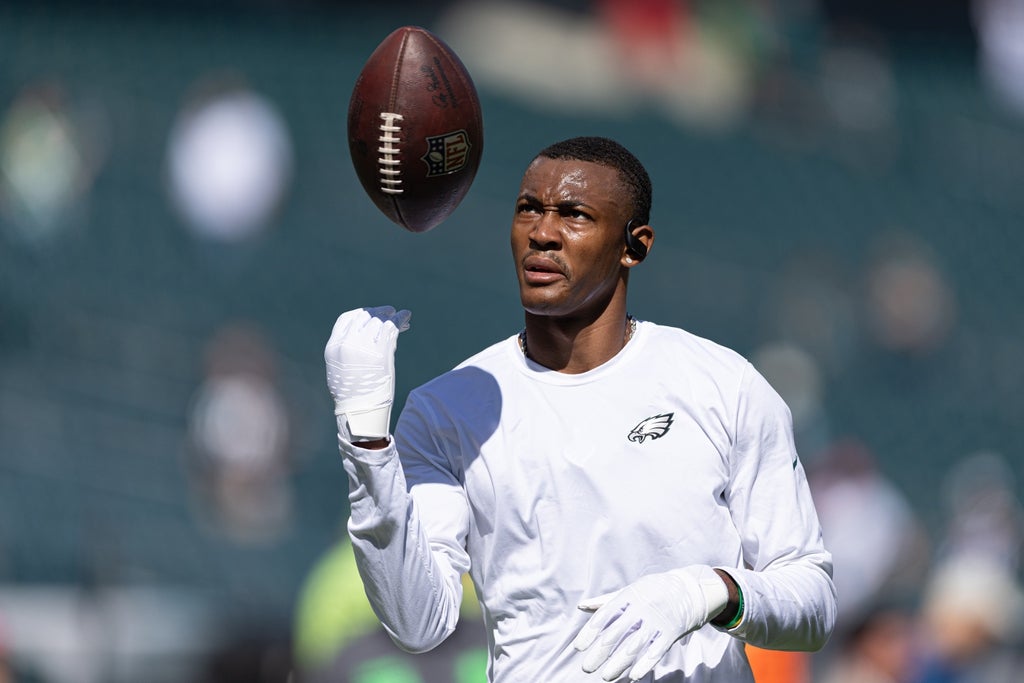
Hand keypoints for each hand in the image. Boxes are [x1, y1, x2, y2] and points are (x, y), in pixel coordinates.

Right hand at [325, 306, 410, 440]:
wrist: (359, 412)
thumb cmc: (351, 393)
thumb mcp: (340, 368)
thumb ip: (348, 348)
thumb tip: (364, 333)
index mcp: (334, 347)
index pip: (347, 318)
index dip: (361, 313)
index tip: (371, 313)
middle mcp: (347, 344)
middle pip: (364, 317)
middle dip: (378, 312)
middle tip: (389, 312)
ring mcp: (364, 348)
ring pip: (379, 321)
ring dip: (391, 316)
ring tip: (400, 317)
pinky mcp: (381, 354)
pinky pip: (391, 329)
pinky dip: (400, 320)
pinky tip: (405, 318)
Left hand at [572, 565, 728, 681]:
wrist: (689, 589)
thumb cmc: (653, 590)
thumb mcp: (629, 591)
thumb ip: (606, 601)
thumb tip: (581, 606)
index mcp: (628, 597)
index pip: (604, 615)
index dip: (590, 631)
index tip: (578, 647)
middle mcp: (641, 609)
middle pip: (616, 633)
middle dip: (600, 652)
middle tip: (587, 668)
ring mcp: (657, 621)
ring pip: (635, 645)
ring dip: (619, 663)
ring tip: (606, 677)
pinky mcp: (671, 632)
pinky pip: (657, 650)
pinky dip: (646, 664)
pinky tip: (634, 676)